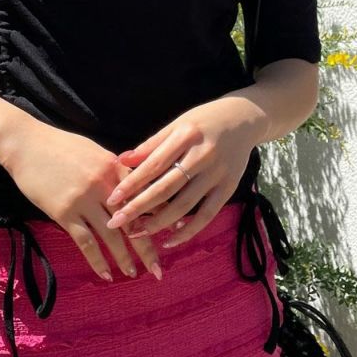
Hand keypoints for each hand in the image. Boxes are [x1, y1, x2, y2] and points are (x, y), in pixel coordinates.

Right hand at [0, 120, 163, 281]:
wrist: (24, 143)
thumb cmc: (58, 145)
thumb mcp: (92, 151)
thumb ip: (112, 169)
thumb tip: (130, 186)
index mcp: (113, 166)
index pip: (143, 195)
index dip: (158, 216)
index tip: (171, 233)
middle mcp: (103, 184)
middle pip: (132, 220)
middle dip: (147, 247)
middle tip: (159, 269)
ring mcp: (83, 199)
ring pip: (111, 235)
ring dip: (124, 257)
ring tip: (133, 273)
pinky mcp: (64, 212)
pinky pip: (86, 241)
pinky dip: (97, 260)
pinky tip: (105, 274)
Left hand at [103, 101, 258, 247]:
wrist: (244, 118)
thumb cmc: (203, 121)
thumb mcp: (176, 125)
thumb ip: (151, 145)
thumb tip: (122, 160)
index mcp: (185, 135)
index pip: (153, 165)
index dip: (131, 184)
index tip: (112, 199)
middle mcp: (202, 155)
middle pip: (166, 188)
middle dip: (139, 208)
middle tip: (117, 223)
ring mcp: (218, 173)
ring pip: (185, 205)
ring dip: (160, 223)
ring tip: (138, 232)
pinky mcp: (230, 186)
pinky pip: (208, 214)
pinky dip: (190, 229)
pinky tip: (171, 239)